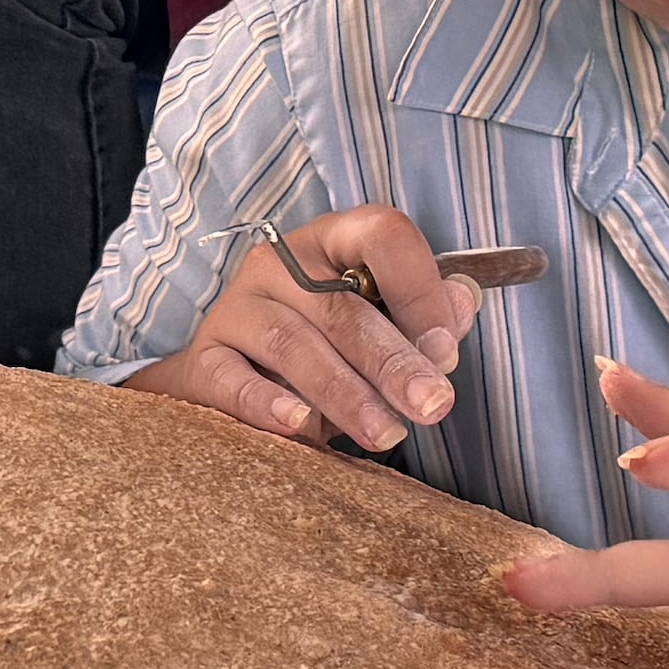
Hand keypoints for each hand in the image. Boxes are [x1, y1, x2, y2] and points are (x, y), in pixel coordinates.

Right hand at [117, 206, 495, 454]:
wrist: (233, 376)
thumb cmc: (324, 345)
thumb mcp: (377, 322)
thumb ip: (422, 314)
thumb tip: (463, 303)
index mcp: (332, 241)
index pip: (382, 235)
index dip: (421, 290)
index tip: (447, 349)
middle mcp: (280, 264)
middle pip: (342, 308)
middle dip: (394, 362)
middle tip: (434, 405)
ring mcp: (237, 308)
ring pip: (295, 346)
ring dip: (347, 394)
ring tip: (386, 433)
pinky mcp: (205, 358)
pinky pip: (232, 380)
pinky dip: (267, 404)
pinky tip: (302, 426)